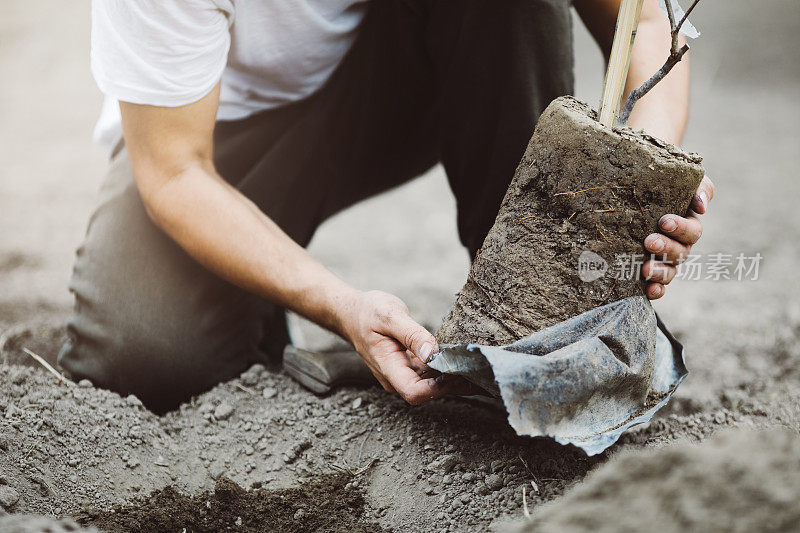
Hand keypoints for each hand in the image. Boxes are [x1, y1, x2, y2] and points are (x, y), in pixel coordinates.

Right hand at [340, 290, 476, 404]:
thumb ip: (412, 335)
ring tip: (479, 365)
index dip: (438, 388)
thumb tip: (434, 353)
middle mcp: (395, 378)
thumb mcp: (390, 315)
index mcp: (387, 367)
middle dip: (454, 384)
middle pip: (428, 392)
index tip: (458, 370)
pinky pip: (430, 374)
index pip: (414, 392)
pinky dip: (448, 369)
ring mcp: (402, 374)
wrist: (352, 312)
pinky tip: (465, 360)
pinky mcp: (409, 367)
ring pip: (432, 385)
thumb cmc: (367, 312)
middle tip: (480, 369)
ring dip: (454, 378)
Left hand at [642, 175, 714, 298]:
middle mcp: (678, 244)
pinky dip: (656, 290)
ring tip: (646, 269)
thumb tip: (701, 206)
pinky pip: (657, 285)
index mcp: (687, 224)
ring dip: (661, 273)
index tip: (663, 221)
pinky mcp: (647, 270)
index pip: (692, 231)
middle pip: (680, 253)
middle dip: (666, 249)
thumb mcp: (680, 176)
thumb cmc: (658, 180)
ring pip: (669, 271)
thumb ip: (698, 186)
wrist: (632, 184)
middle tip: (649, 241)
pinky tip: (649, 291)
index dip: (680, 228)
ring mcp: (663, 259)